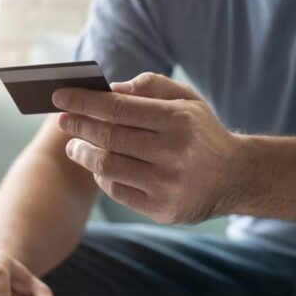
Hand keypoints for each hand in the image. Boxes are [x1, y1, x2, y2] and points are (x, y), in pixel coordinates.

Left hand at [53, 72, 241, 223]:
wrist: (236, 177)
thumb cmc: (201, 132)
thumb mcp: (187, 99)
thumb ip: (150, 86)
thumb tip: (110, 88)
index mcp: (178, 120)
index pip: (118, 108)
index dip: (84, 102)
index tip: (59, 97)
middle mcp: (174, 153)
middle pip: (108, 137)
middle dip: (78, 126)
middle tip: (63, 120)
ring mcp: (167, 184)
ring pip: (107, 166)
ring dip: (83, 154)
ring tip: (75, 145)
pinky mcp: (163, 209)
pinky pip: (117, 191)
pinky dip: (102, 176)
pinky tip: (98, 166)